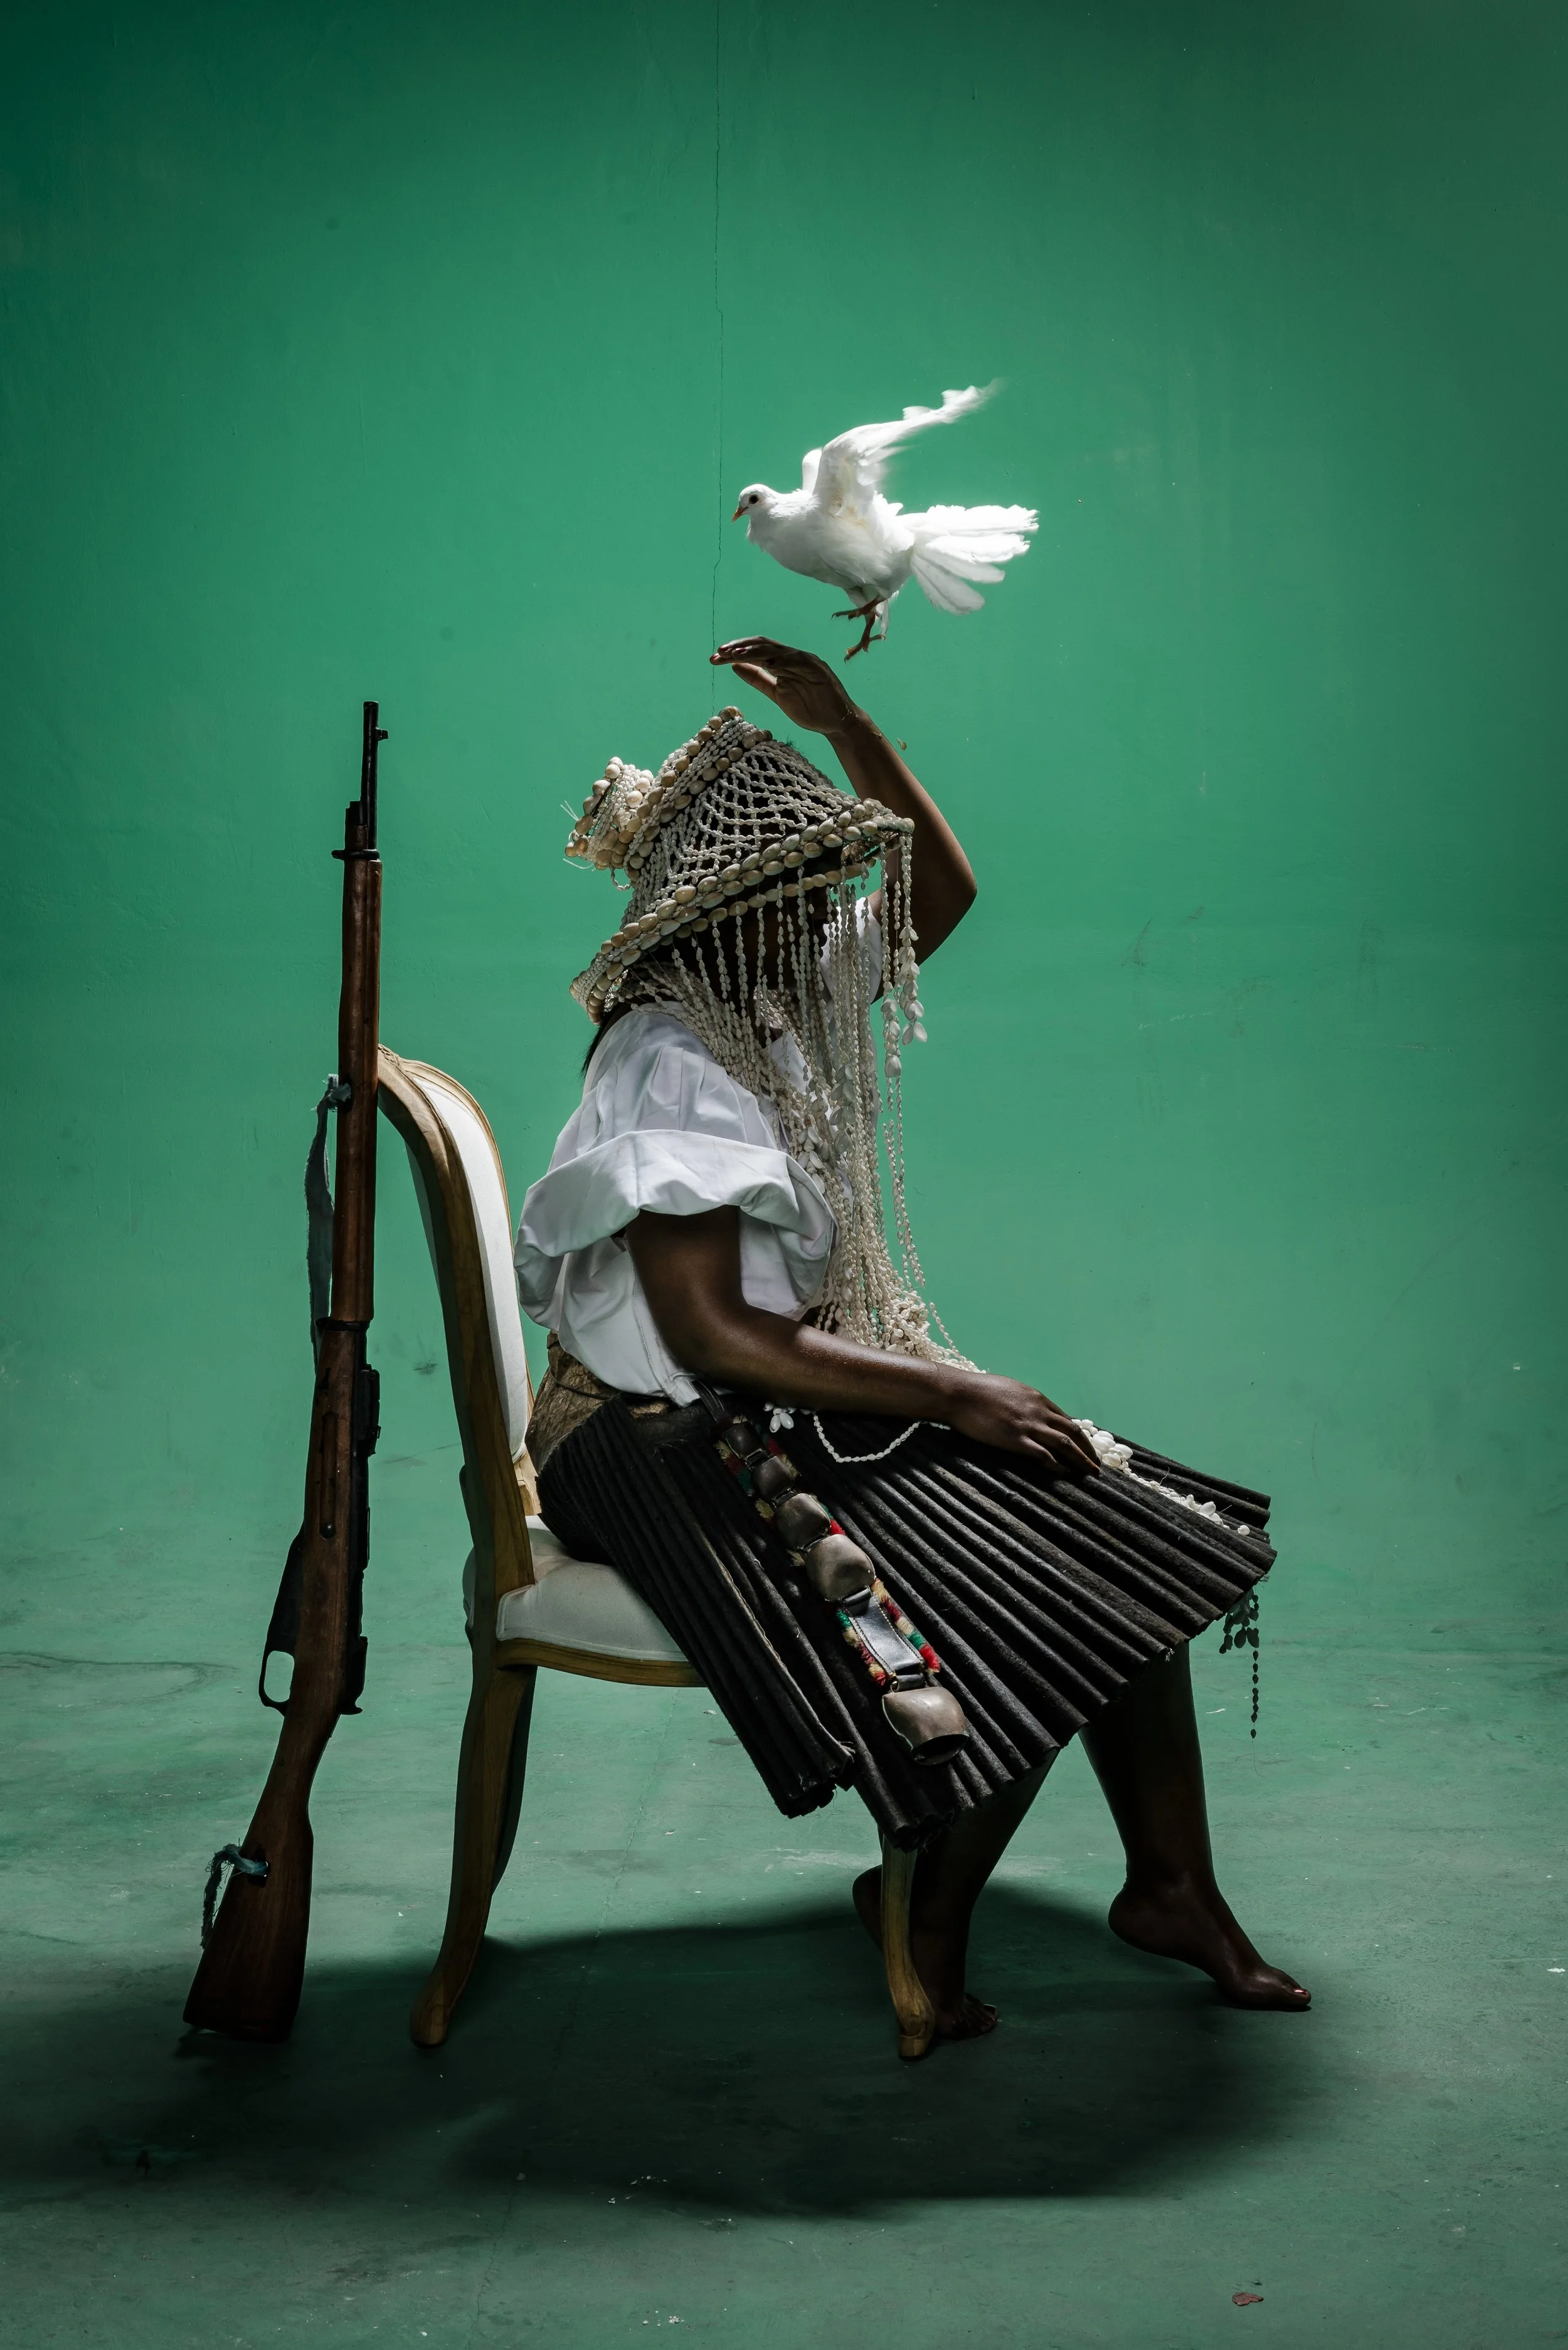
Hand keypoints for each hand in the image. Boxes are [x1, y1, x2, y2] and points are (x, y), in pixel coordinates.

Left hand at [712, 637, 864, 737]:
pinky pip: (797, 661)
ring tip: (735, 654)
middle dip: (739, 648)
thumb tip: (735, 666)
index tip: (714, 658)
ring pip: (777, 650)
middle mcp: (794, 657)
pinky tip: (766, 662)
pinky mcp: (818, 670)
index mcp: (783, 662)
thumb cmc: (810, 709)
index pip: (755, 651)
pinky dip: (781, 660)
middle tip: (719, 654)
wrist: (836, 724)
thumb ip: (758, 680)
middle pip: (762, 645)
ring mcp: (806, 661)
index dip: (735, 652)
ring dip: (755, 651)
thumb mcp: (777, 694)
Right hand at [941, 1373, 1101, 1477]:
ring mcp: (1029, 1425)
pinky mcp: (1016, 1439)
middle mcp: (1038, 1411)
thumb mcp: (1008, 1390)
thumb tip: (1027, 1410)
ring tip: (1090, 1473)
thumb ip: (1022, 1402)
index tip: (1086, 1448)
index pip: (1066, 1419)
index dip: (1080, 1436)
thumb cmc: (977, 1390)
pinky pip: (1044, 1456)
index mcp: (1036, 1398)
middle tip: (1097, 1465)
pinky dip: (1058, 1466)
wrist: (959, 1393)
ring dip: (1081, 1460)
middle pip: (1072, 1432)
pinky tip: (1066, 1475)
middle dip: (1088, 1450)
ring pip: (1065, 1444)